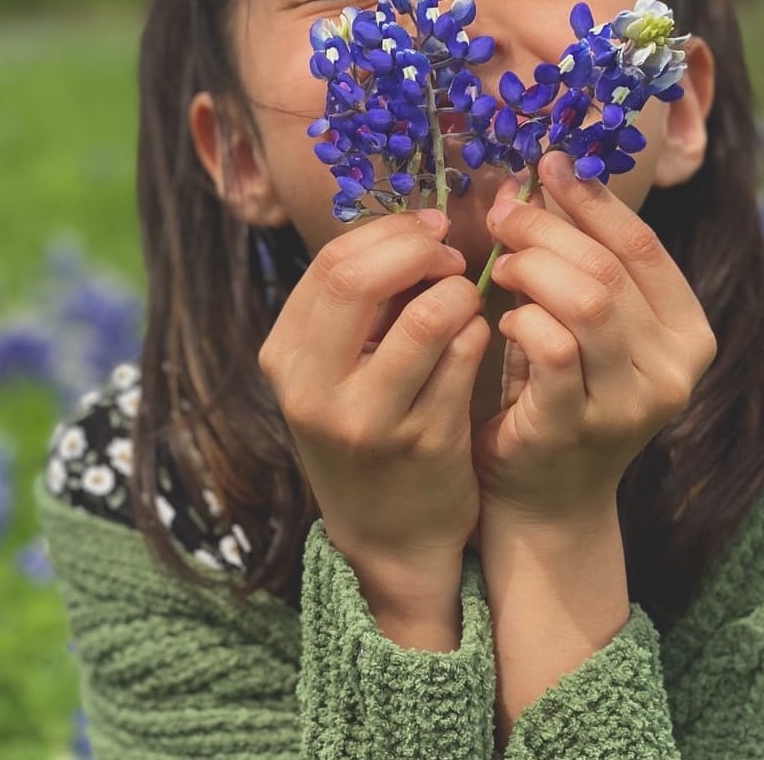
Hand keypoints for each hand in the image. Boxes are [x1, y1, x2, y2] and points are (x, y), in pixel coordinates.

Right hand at [259, 209, 489, 598]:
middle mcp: (315, 390)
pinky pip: (466, 355)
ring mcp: (370, 421)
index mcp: (284, 358)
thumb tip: (414, 227)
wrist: (389, 536)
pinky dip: (478, 332)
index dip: (389, 233)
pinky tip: (476, 341)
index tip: (427, 231)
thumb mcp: (333, 371)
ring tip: (465, 302)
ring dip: (460, 292)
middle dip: (418, 250)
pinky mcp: (426, 443)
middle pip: (357, 277)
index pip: (331, 263)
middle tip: (450, 256)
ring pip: (429, 314)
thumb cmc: (366, 429)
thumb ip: (360, 304)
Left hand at [475, 151, 716, 525]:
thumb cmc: (560, 394)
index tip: (549, 165)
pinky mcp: (577, 427)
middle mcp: (674, 370)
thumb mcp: (587, 326)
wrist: (546, 496)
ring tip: (503, 266)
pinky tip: (503, 319)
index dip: (592, 199)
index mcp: (689, 334)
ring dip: (534, 269)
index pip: (643, 246)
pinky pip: (551, 348)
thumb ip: (580, 263)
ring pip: (588, 302)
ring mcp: (629, 403)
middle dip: (549, 229)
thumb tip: (542, 176)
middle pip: (610, 269)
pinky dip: (522, 319)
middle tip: (505, 213)